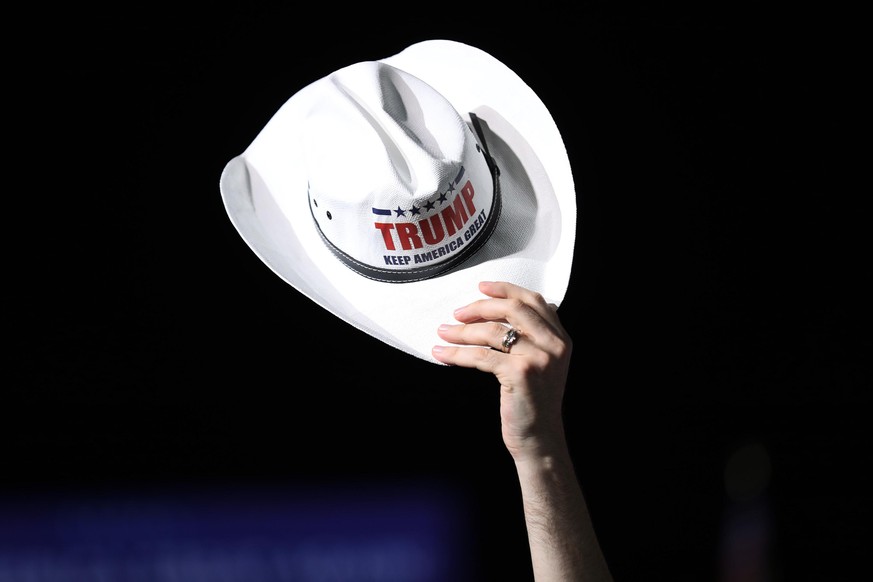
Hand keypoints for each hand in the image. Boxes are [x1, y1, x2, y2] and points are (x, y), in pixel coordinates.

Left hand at [432, 281, 572, 460]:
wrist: (540, 440)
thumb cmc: (535, 403)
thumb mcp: (544, 365)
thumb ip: (535, 338)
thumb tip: (509, 310)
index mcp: (560, 338)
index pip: (533, 301)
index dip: (506, 290)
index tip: (482, 287)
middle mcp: (554, 344)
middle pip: (512, 309)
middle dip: (480, 306)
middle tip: (458, 313)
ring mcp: (539, 358)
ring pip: (493, 331)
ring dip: (462, 330)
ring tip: (444, 332)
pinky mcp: (521, 373)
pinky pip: (481, 355)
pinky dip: (457, 353)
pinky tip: (443, 354)